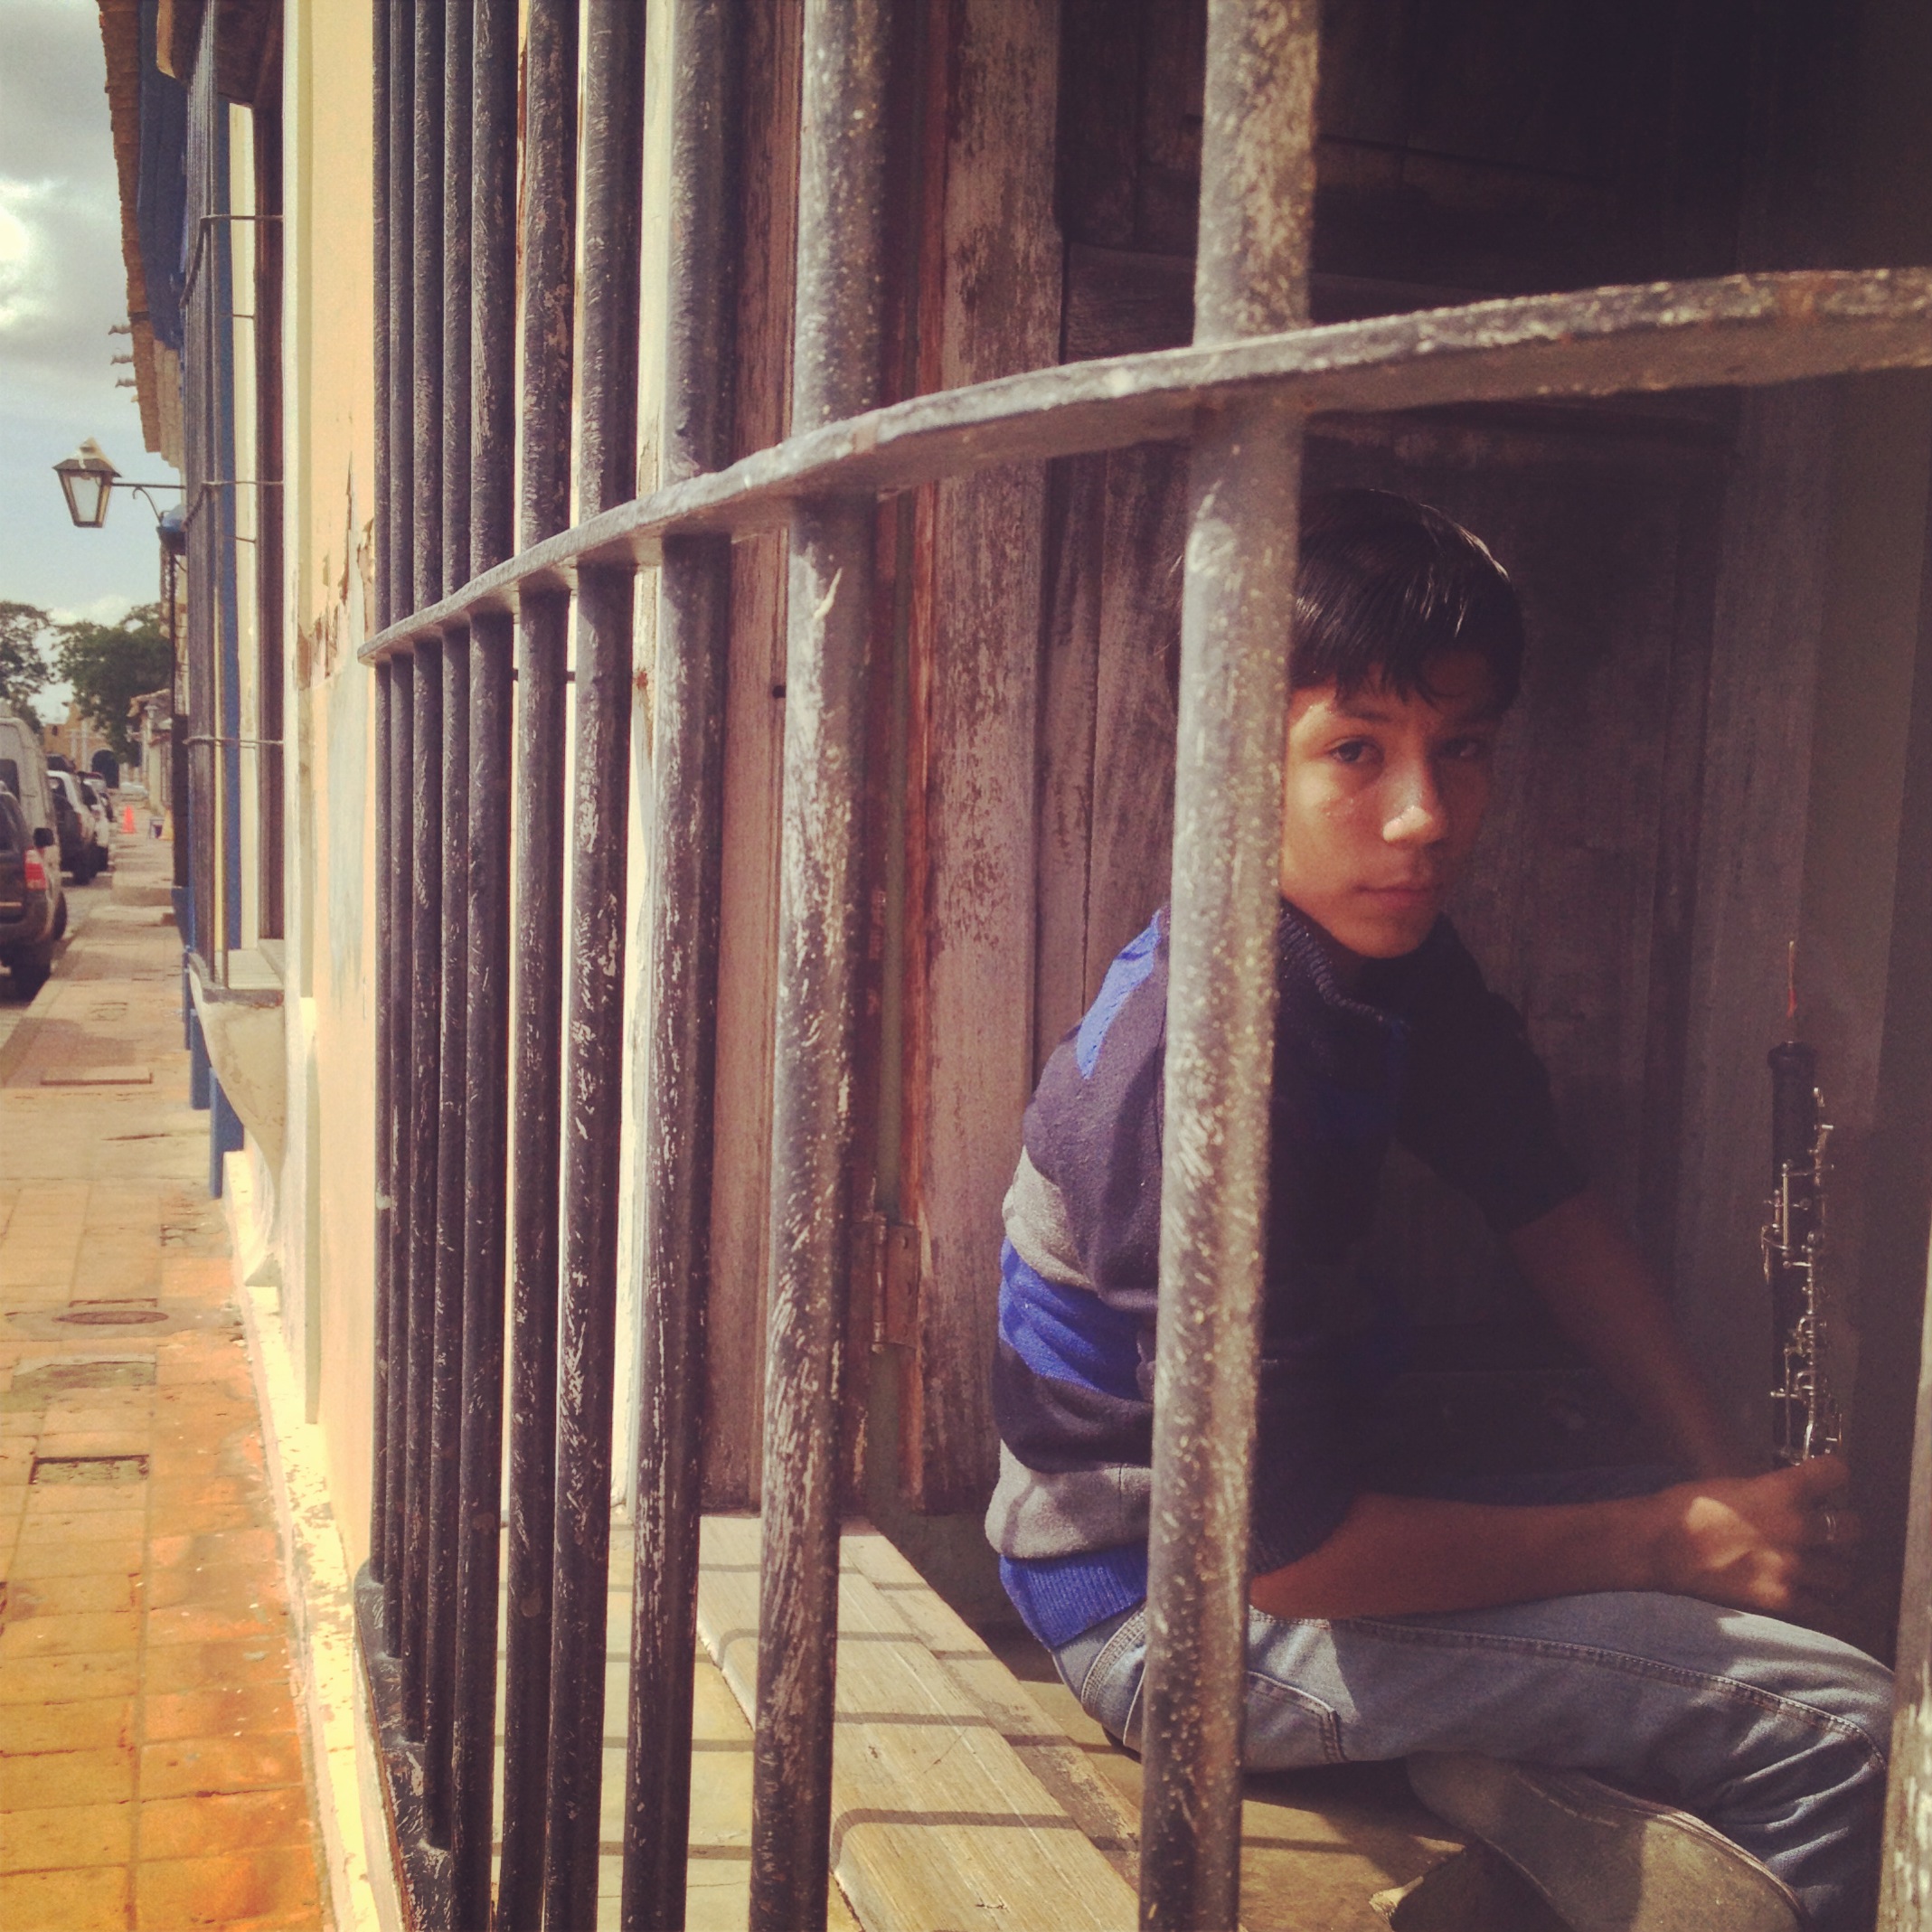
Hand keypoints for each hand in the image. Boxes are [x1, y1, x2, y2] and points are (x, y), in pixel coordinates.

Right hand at [1646, 1455, 1858, 1616]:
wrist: (1660, 1545)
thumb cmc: (1689, 1507)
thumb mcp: (1735, 1484)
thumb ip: (1772, 1492)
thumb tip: (1795, 1498)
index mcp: (1782, 1490)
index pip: (1837, 1473)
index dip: (1834, 1475)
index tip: (1828, 1481)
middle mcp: (1797, 1528)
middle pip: (1853, 1528)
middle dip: (1844, 1527)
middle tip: (1831, 1529)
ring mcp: (1793, 1568)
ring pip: (1843, 1573)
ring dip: (1832, 1567)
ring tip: (1819, 1566)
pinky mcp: (1782, 1600)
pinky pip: (1822, 1607)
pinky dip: (1816, 1600)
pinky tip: (1805, 1592)